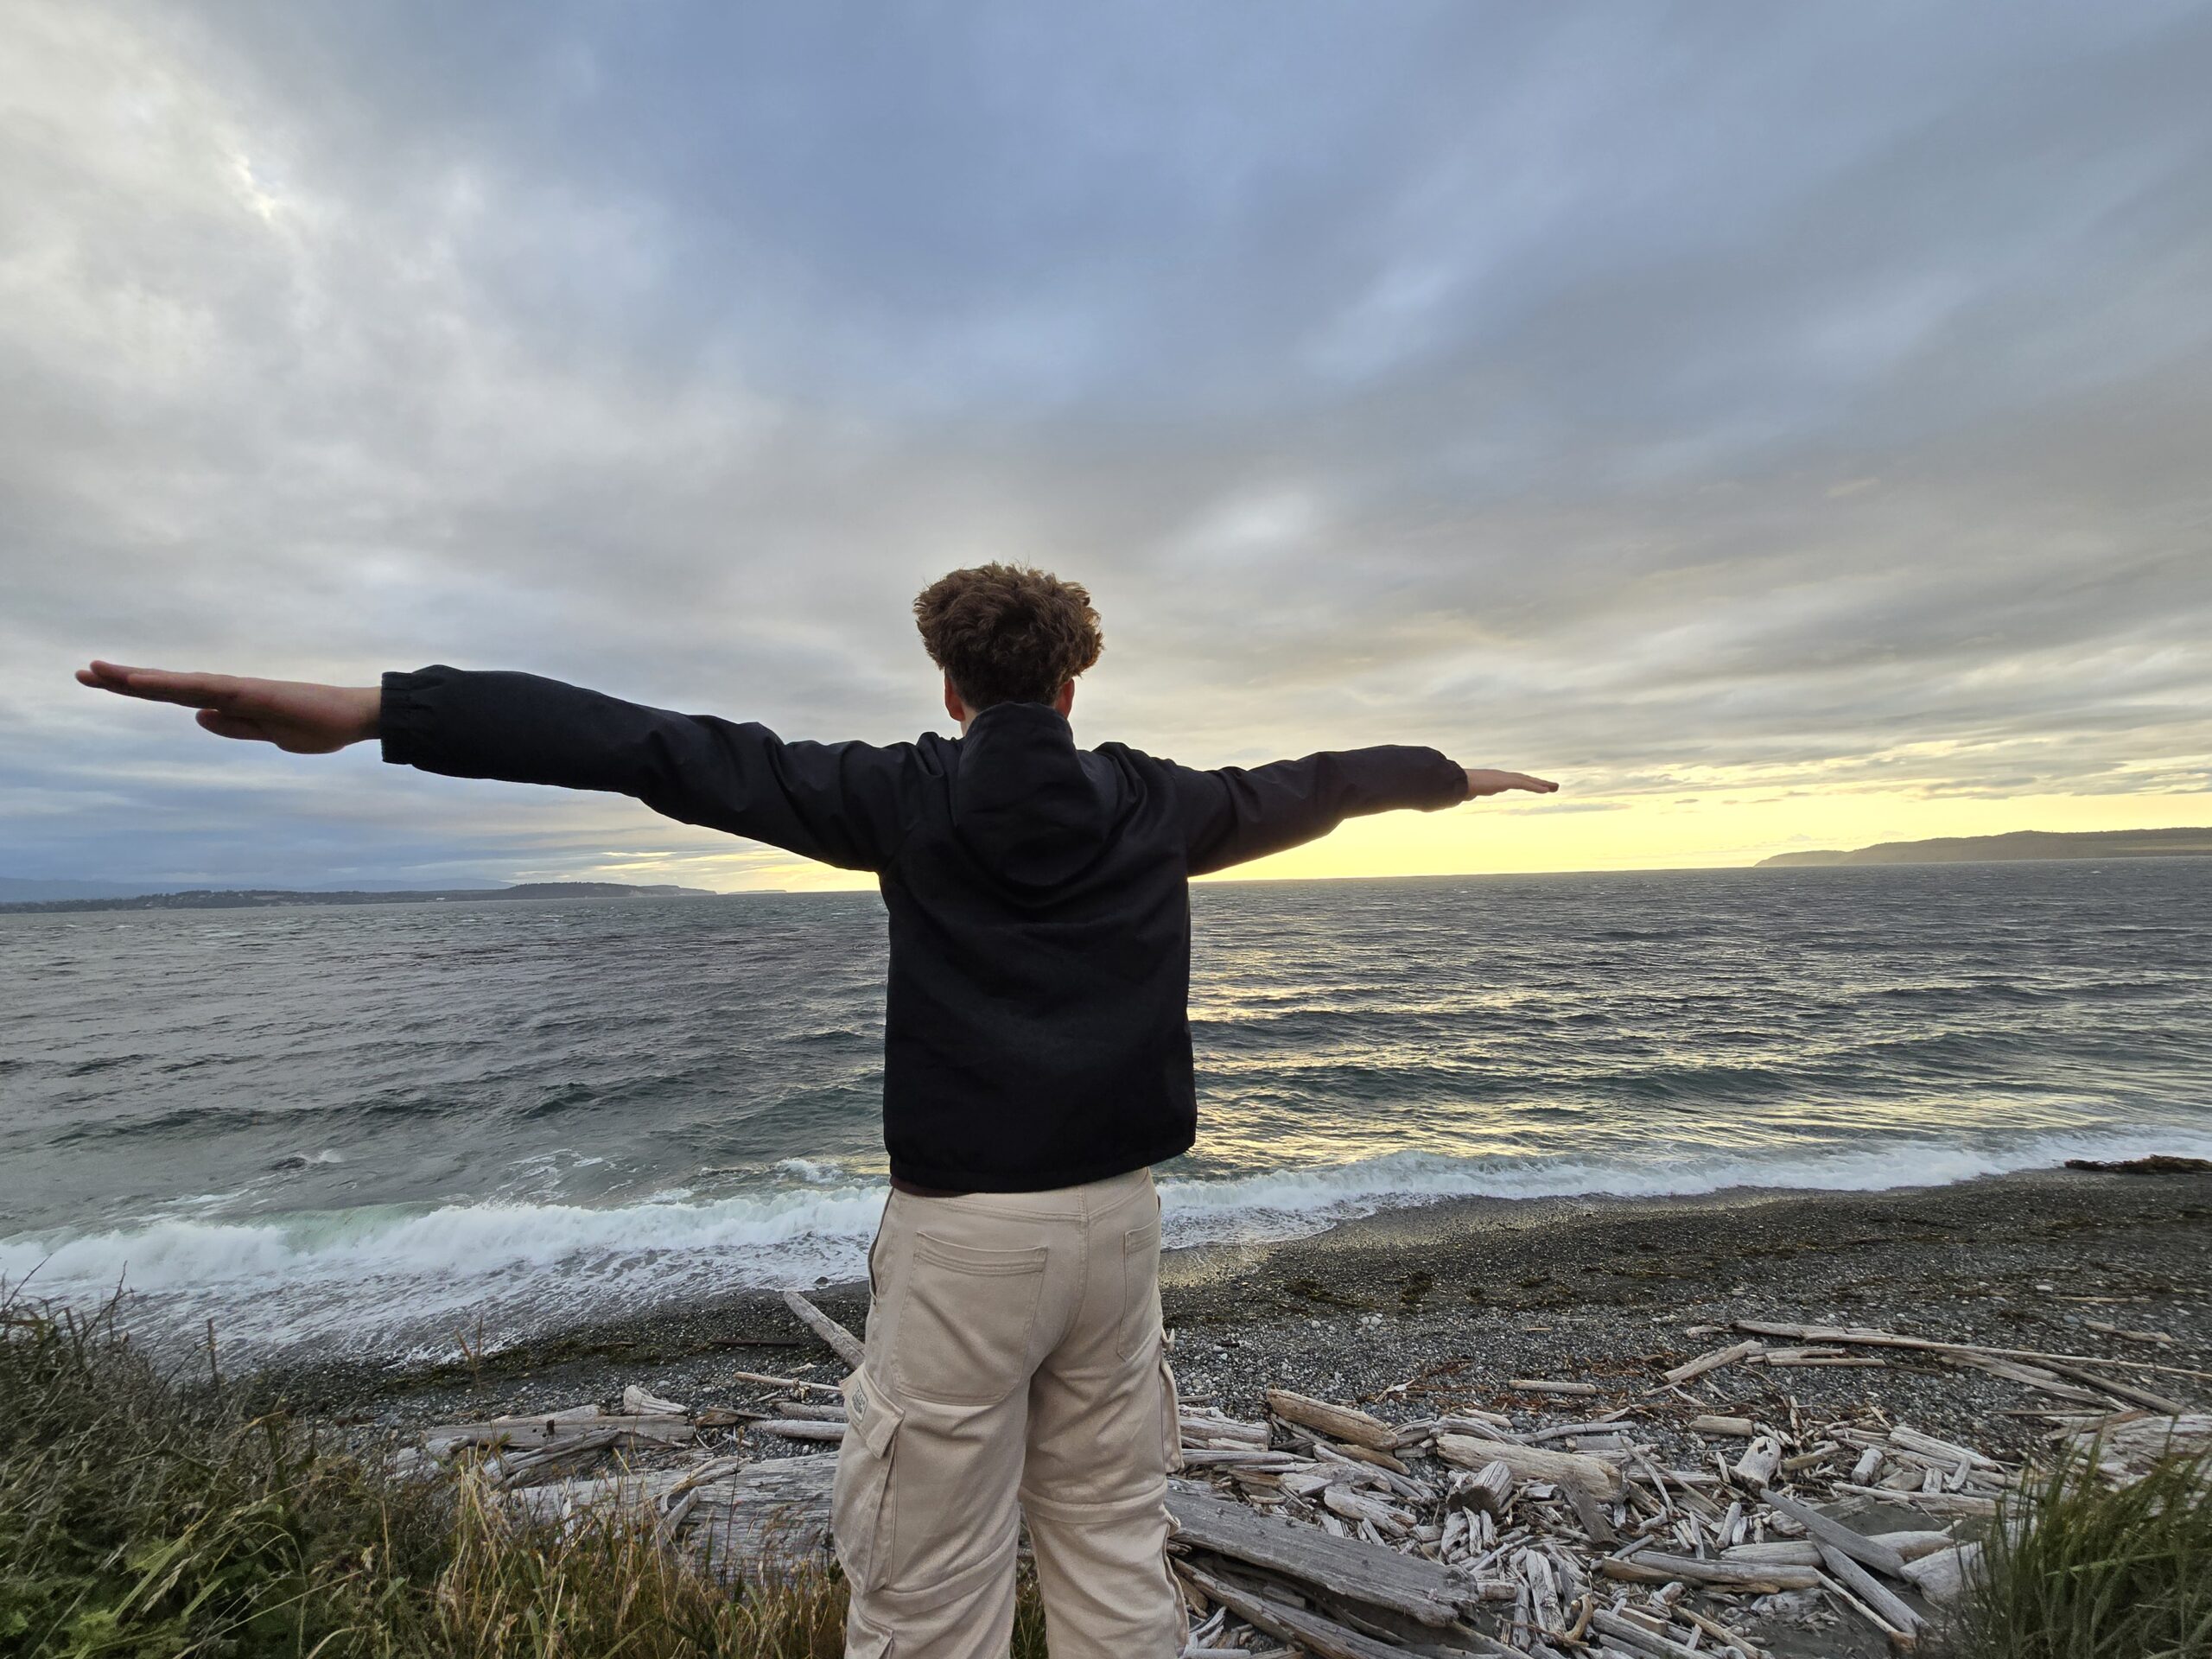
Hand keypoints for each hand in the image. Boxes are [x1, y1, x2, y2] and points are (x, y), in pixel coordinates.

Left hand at [75, 661, 380, 753]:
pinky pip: (202, 688)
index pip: (176, 695)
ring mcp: (238, 689)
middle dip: (124, 679)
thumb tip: (198, 717)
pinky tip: (143, 682)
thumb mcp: (271, 735)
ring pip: (178, 684)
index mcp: (232, 703)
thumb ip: (236, 726)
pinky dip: (169, 684)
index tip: (103, 681)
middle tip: (83, 671)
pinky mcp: (250, 692)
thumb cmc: (320, 725)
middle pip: (168, 684)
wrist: (357, 717)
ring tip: (99, 672)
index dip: (139, 688)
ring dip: (138, 679)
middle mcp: (229, 690)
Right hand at [1463, 768, 1557, 798]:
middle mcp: (1502, 776)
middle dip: (1540, 782)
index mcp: (1495, 778)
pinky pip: (1524, 785)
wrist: (1458, 783)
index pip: (1515, 780)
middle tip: (1553, 786)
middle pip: (1525, 778)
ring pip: (1527, 780)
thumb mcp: (1467, 791)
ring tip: (1555, 788)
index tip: (1537, 785)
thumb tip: (1462, 797)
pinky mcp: (1506, 782)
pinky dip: (1535, 787)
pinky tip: (1545, 791)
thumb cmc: (1460, 787)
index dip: (1528, 782)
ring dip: (1542, 784)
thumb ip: (1469, 792)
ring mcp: (1504, 778)